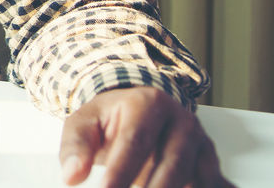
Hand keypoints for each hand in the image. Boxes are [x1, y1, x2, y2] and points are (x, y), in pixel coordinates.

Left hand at [59, 87, 231, 187]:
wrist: (137, 115)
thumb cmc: (108, 121)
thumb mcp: (84, 124)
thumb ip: (76, 147)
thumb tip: (71, 176)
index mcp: (148, 103)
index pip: (135, 140)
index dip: (122, 170)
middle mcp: (182, 120)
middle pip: (172, 163)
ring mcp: (201, 143)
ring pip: (193, 178)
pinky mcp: (211, 164)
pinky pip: (209, 184)